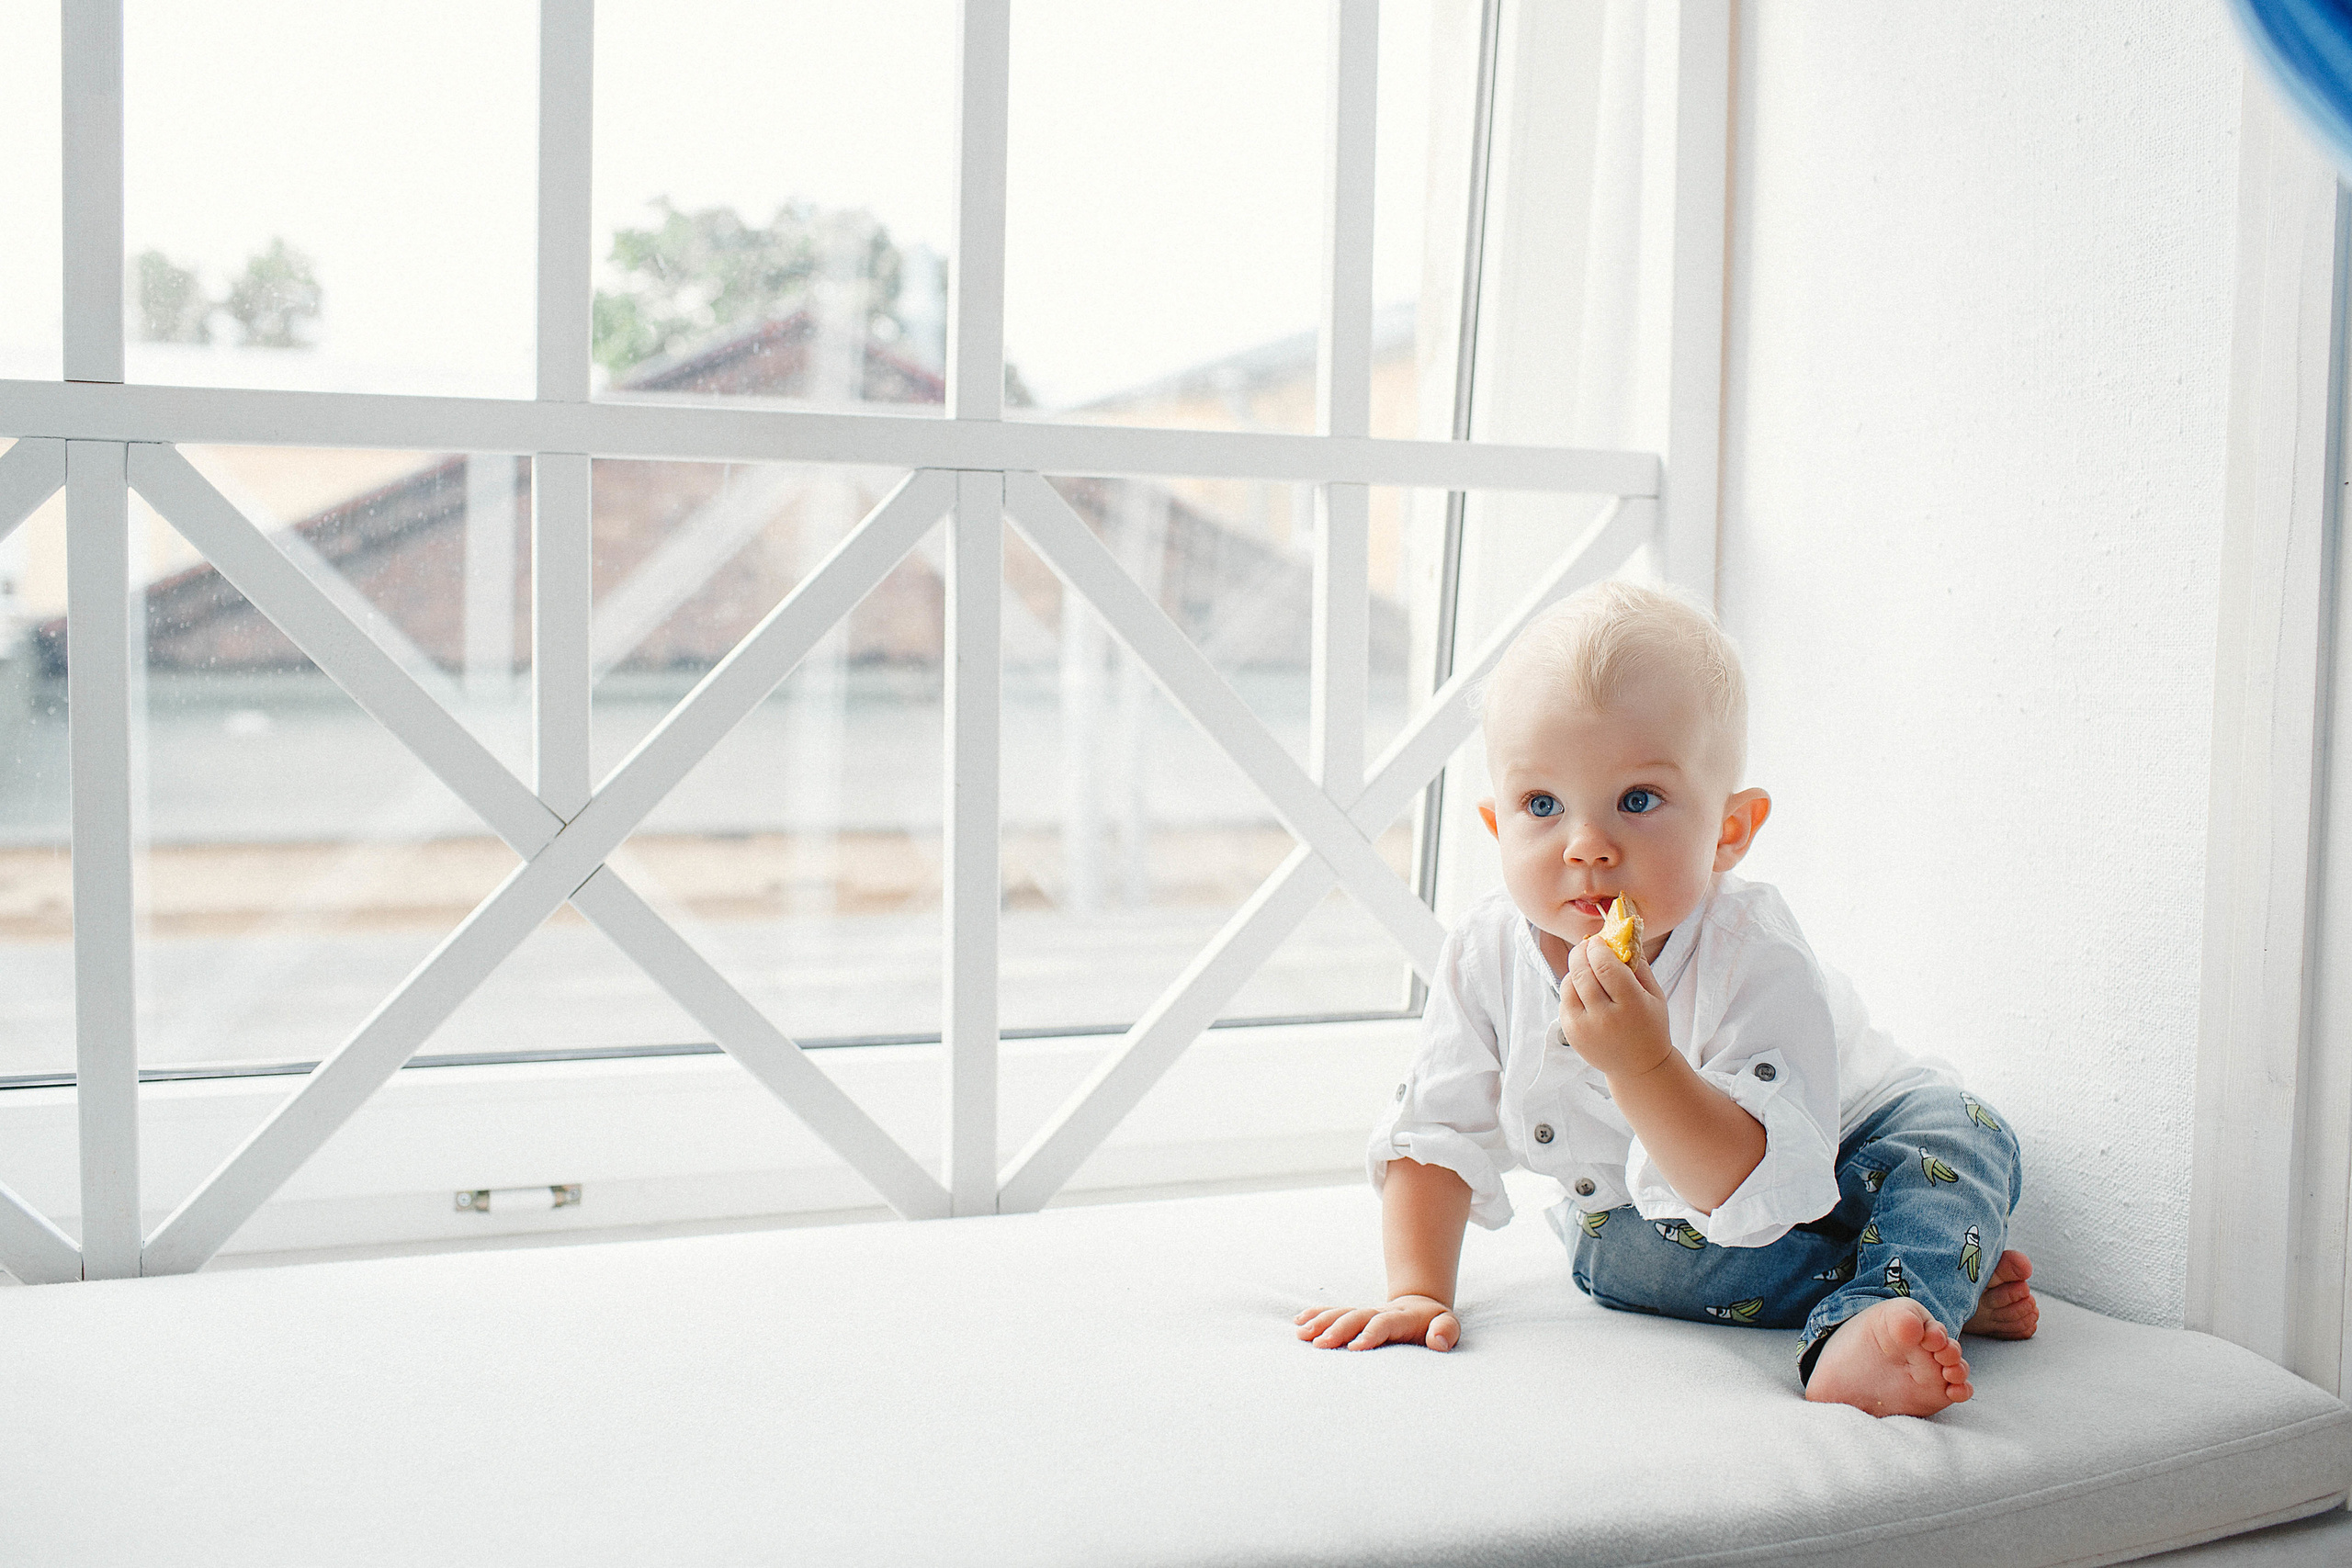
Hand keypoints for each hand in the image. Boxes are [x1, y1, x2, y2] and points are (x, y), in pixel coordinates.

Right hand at [1293, 1293, 1459, 1351]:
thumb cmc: (1435, 1324)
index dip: (1370, 1333)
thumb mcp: (1449, 1326)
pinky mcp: (1356, 1317)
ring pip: (1341, 1313)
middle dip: (1338, 1329)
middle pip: (1357, 1316)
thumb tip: (1436, 1341)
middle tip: (1320, 1345)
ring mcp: (1366, 1313)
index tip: (1354, 1348)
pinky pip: (1334, 1313)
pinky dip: (1316, 1316)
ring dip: (1321, 1322)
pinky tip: (1298, 1323)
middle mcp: (1380, 1312)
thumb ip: (1446, 1332)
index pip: (1384, 1323)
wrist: (1422, 1305)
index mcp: (1402, 1317)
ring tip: (1302, 1334)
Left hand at [1561, 934, 1671, 1076]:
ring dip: (1575, 970)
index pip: (1604, 966)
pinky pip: (1564, 1000)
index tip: (1598, 940)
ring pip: (1568, 984)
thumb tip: (1622, 934)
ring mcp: (1584, 1028)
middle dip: (1581, 952)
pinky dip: (1572, 989)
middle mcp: (1604, 1018)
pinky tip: (1585, 989)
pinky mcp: (1571, 1033)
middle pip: (1581, 972)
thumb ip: (1638, 965)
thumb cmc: (1650, 1025)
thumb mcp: (1654, 995)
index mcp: (1630, 1005)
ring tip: (1587, 968)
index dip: (1597, 947)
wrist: (1638, 1067)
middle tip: (1586, 945)